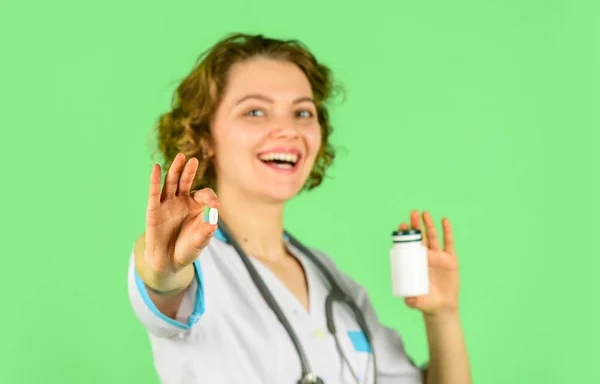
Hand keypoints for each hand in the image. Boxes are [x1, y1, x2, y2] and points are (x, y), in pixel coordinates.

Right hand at [145, 153, 219, 274]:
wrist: (168, 262)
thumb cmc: (186, 250)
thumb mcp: (198, 243)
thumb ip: (205, 235)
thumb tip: (213, 225)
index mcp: (195, 206)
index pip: (203, 195)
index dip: (210, 198)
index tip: (215, 206)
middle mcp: (181, 201)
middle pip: (185, 182)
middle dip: (189, 171)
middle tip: (194, 160)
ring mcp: (167, 204)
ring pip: (171, 183)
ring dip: (175, 170)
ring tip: (180, 157)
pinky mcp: (153, 210)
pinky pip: (154, 193)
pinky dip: (154, 180)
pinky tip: (156, 168)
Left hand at [398, 210, 459, 315]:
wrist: (442, 306)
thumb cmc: (426, 302)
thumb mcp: (417, 302)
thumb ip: (412, 301)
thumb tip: (409, 300)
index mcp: (414, 262)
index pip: (409, 244)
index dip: (406, 234)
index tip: (402, 225)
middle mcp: (425, 256)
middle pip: (420, 236)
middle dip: (416, 225)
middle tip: (413, 213)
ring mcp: (438, 256)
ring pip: (433, 237)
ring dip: (429, 224)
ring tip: (425, 213)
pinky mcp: (450, 259)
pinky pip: (448, 243)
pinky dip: (447, 231)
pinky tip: (444, 221)